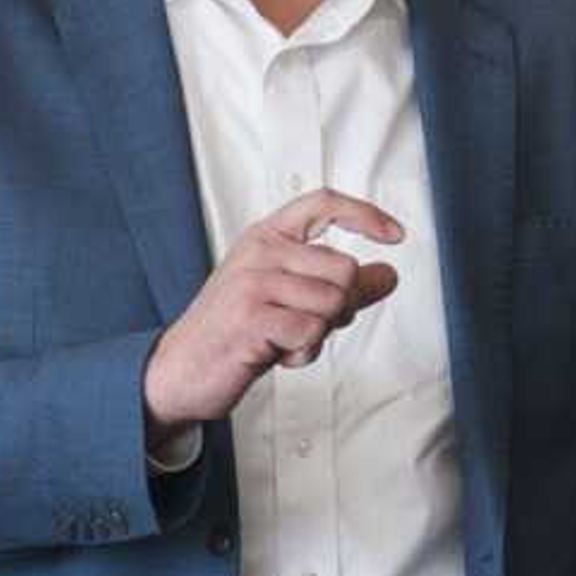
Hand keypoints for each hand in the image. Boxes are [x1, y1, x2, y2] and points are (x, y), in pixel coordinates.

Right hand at [144, 188, 404, 433]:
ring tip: (285, 340)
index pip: (323, 204)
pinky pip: (313, 332)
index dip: (365, 215)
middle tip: (307, 325)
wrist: (179, 371)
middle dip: (342, 307)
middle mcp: (259, 251)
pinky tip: (276, 355)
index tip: (396, 234)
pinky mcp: (253, 317)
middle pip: (345, 269)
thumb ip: (337, 286)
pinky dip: (304, 353)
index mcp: (265, 236)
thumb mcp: (288, 299)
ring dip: (321, 334)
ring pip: (334, 303)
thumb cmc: (235, 334)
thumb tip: (389, 275)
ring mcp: (253, 283)